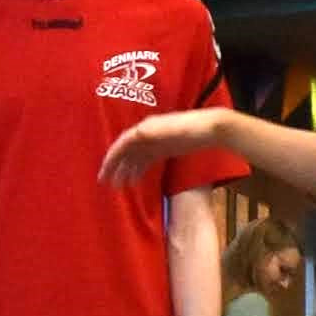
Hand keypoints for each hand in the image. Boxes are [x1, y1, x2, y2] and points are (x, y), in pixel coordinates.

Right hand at [96, 109, 233, 190]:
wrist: (211, 128)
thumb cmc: (189, 128)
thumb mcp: (167, 130)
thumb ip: (148, 133)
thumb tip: (131, 137)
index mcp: (145, 128)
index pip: (122, 143)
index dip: (111, 159)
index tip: (103, 174)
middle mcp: (147, 133)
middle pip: (126, 151)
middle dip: (115, 167)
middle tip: (107, 184)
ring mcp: (156, 141)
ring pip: (135, 157)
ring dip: (126, 170)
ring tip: (119, 186)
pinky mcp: (165, 149)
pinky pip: (146, 160)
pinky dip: (138, 170)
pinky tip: (135, 181)